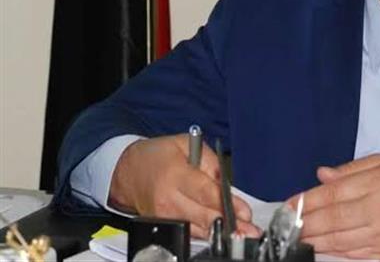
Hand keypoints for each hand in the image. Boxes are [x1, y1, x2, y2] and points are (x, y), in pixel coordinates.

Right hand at [109, 134, 259, 238]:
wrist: (129, 170)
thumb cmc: (159, 155)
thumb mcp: (187, 144)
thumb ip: (210, 162)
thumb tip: (226, 183)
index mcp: (175, 174)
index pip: (205, 192)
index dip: (227, 204)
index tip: (244, 212)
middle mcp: (168, 198)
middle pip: (203, 215)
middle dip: (228, 224)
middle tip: (249, 229)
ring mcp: (164, 216)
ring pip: (197, 228)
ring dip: (220, 233)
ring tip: (240, 234)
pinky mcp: (163, 225)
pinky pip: (189, 231)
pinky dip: (206, 233)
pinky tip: (221, 234)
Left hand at [289, 154, 379, 258]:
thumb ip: (352, 169)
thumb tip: (322, 175)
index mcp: (378, 183)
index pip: (334, 193)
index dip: (307, 200)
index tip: (289, 205)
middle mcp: (379, 209)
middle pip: (333, 219)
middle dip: (304, 223)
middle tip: (285, 225)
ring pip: (339, 240)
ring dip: (313, 240)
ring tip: (296, 237)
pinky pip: (352, 254)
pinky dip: (333, 251)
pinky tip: (319, 247)